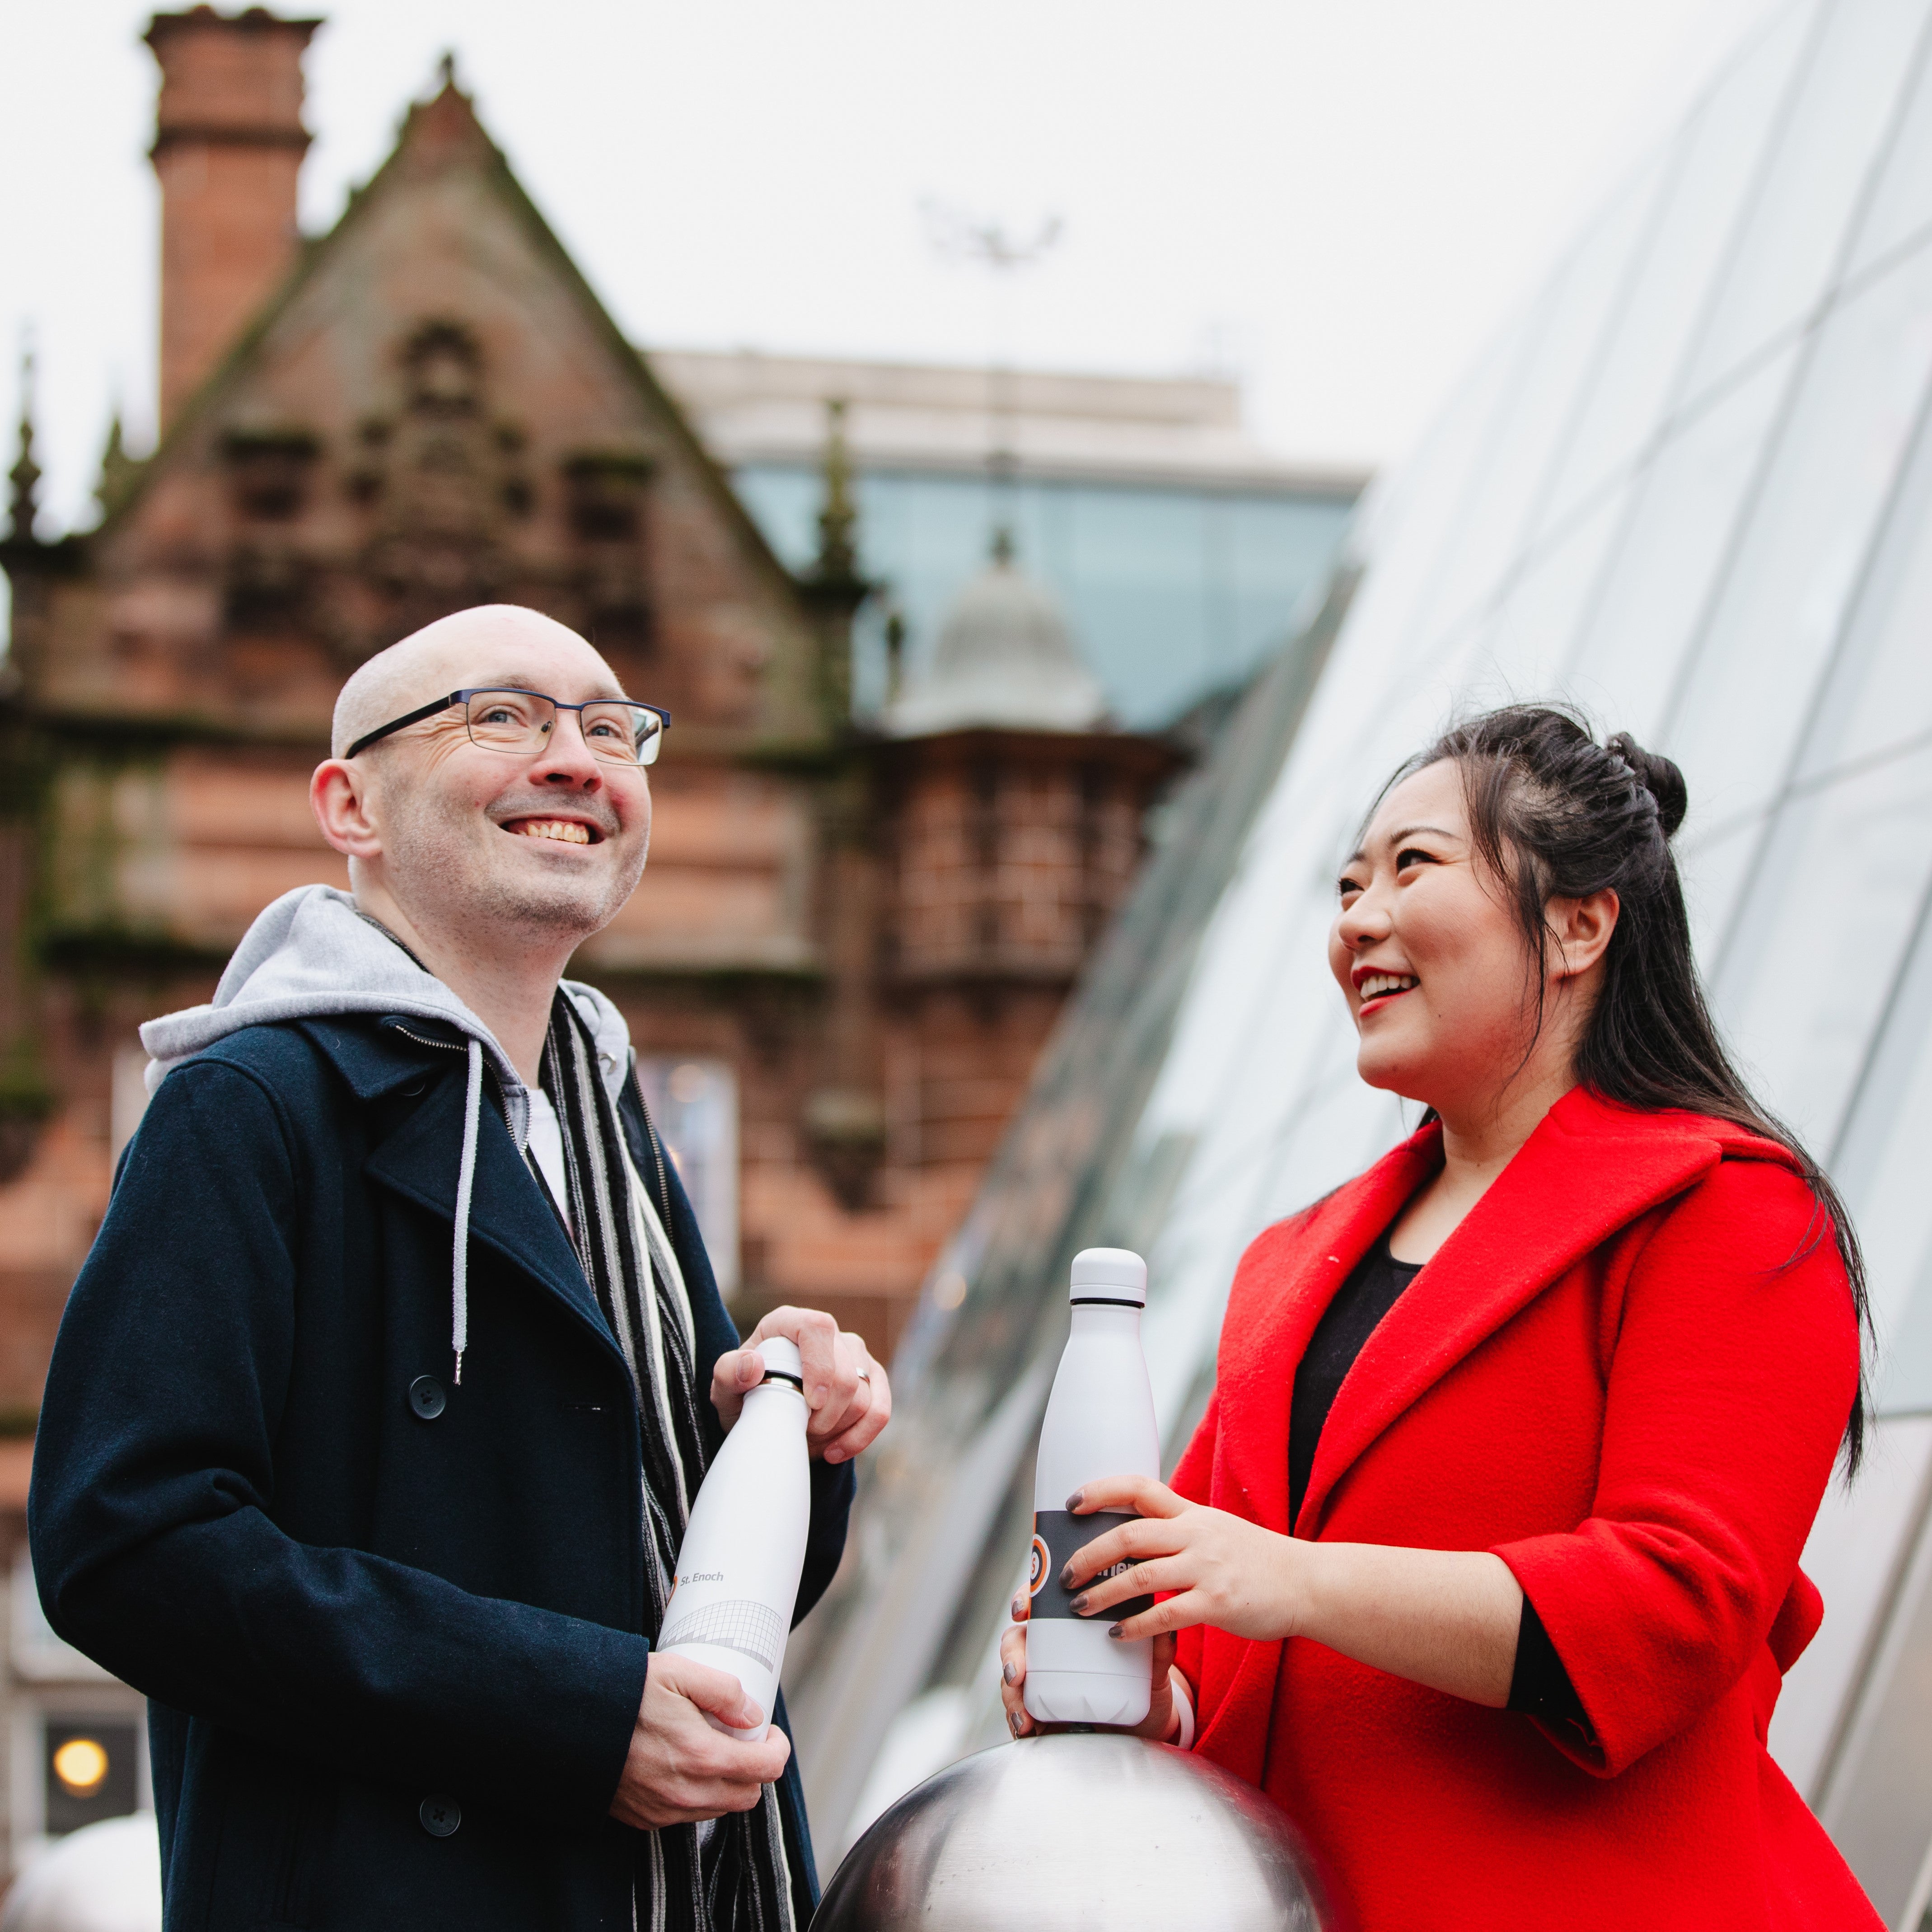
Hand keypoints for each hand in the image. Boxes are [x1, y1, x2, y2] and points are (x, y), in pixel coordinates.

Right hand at [609, 1653, 791, 1828]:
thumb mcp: (678, 1671)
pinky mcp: (645, 1818)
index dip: (777, 1748)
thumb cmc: (623, 1693)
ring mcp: (664, 1810)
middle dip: (754, 1768)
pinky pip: (687, 1814)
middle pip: (747, 1795)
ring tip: (710, 1748)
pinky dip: (696, 1794)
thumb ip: (723, 1691)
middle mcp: (687, 1793)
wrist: (570, 1723)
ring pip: (719, 1807)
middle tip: (742, 1739)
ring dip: (726, 1783)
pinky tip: (681, 1764)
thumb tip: (753, 1715)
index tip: (768, 1732)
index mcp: (702, 1757)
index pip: (766, 1769)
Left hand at [710, 1307, 891, 1463]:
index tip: (811, 1402)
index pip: (817, 1328)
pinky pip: (880, 1411)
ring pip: (864, 1396)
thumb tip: (753, 1365)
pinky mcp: (871, 1379)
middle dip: (825, 1415)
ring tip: (806, 1440)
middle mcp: (828, 1333)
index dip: (820, 1365)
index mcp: (790, 1323)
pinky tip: (834, 1452)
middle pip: (846, 1372)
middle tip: (798, 1433)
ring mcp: (854, 1354)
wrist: (765, 1415)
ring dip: (836, 1429)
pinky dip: (860, 1437)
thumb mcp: (725, 1388)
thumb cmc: (744, 1395)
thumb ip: (728, 1373)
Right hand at [998, 1572, 1178, 1742]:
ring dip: (1011, 1694)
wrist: (1145, 1730)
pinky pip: (1020, 1710)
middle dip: (1011, 1654)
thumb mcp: (1152, 1671)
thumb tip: (1164, 1631)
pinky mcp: (1042, 1710)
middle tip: (1017, 1673)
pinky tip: (1025, 1729)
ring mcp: (1043, 1679)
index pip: (1042, 1602)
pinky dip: (1017, 1719)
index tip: (1021, 1611)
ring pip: (1013, 1676)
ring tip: (1024, 1716)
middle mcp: (1051, 1649)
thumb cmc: (1144, 1688)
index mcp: (1072, 1627)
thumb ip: (1157, 1652)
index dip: (1025, 1599)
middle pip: (1018, 1638)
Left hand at [1058, 1474, 1304, 1643]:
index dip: (1101, 1491)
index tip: (1071, 1503)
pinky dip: (1137, 1626)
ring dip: (1103, 1594)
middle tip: (1065, 1573)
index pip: (1140, 1488)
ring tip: (1079, 1607)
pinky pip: (1167, 1615)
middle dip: (1089, 1553)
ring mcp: (1208, 1568)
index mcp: (1193, 1514)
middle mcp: (1197, 1534)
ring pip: (1140, 1574)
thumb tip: (1132, 1540)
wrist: (1307, 1583)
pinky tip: (1117, 1635)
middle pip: (1129, 1533)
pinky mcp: (1219, 1603)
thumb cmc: (1257, 1562)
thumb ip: (1179, 1531)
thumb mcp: (1217, 1531)